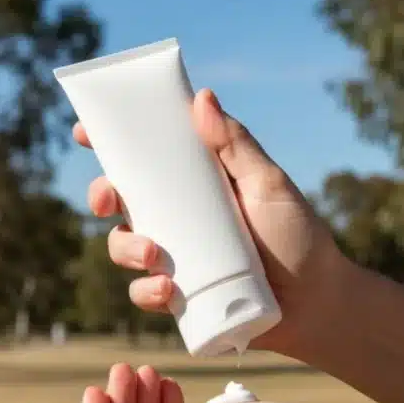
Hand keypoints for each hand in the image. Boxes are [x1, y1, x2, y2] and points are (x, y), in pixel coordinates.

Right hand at [75, 89, 346, 353]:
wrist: (318, 305)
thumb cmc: (299, 238)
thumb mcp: (268, 184)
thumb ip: (236, 145)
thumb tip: (202, 97)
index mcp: (193, 184)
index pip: (144, 158)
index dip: (110, 143)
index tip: (85, 131)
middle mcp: (176, 219)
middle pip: (119, 202)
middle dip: (101, 196)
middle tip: (107, 199)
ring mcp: (173, 259)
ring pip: (122, 248)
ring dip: (125, 248)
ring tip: (153, 256)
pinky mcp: (177, 298)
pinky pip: (143, 294)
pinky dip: (146, 293)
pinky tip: (167, 291)